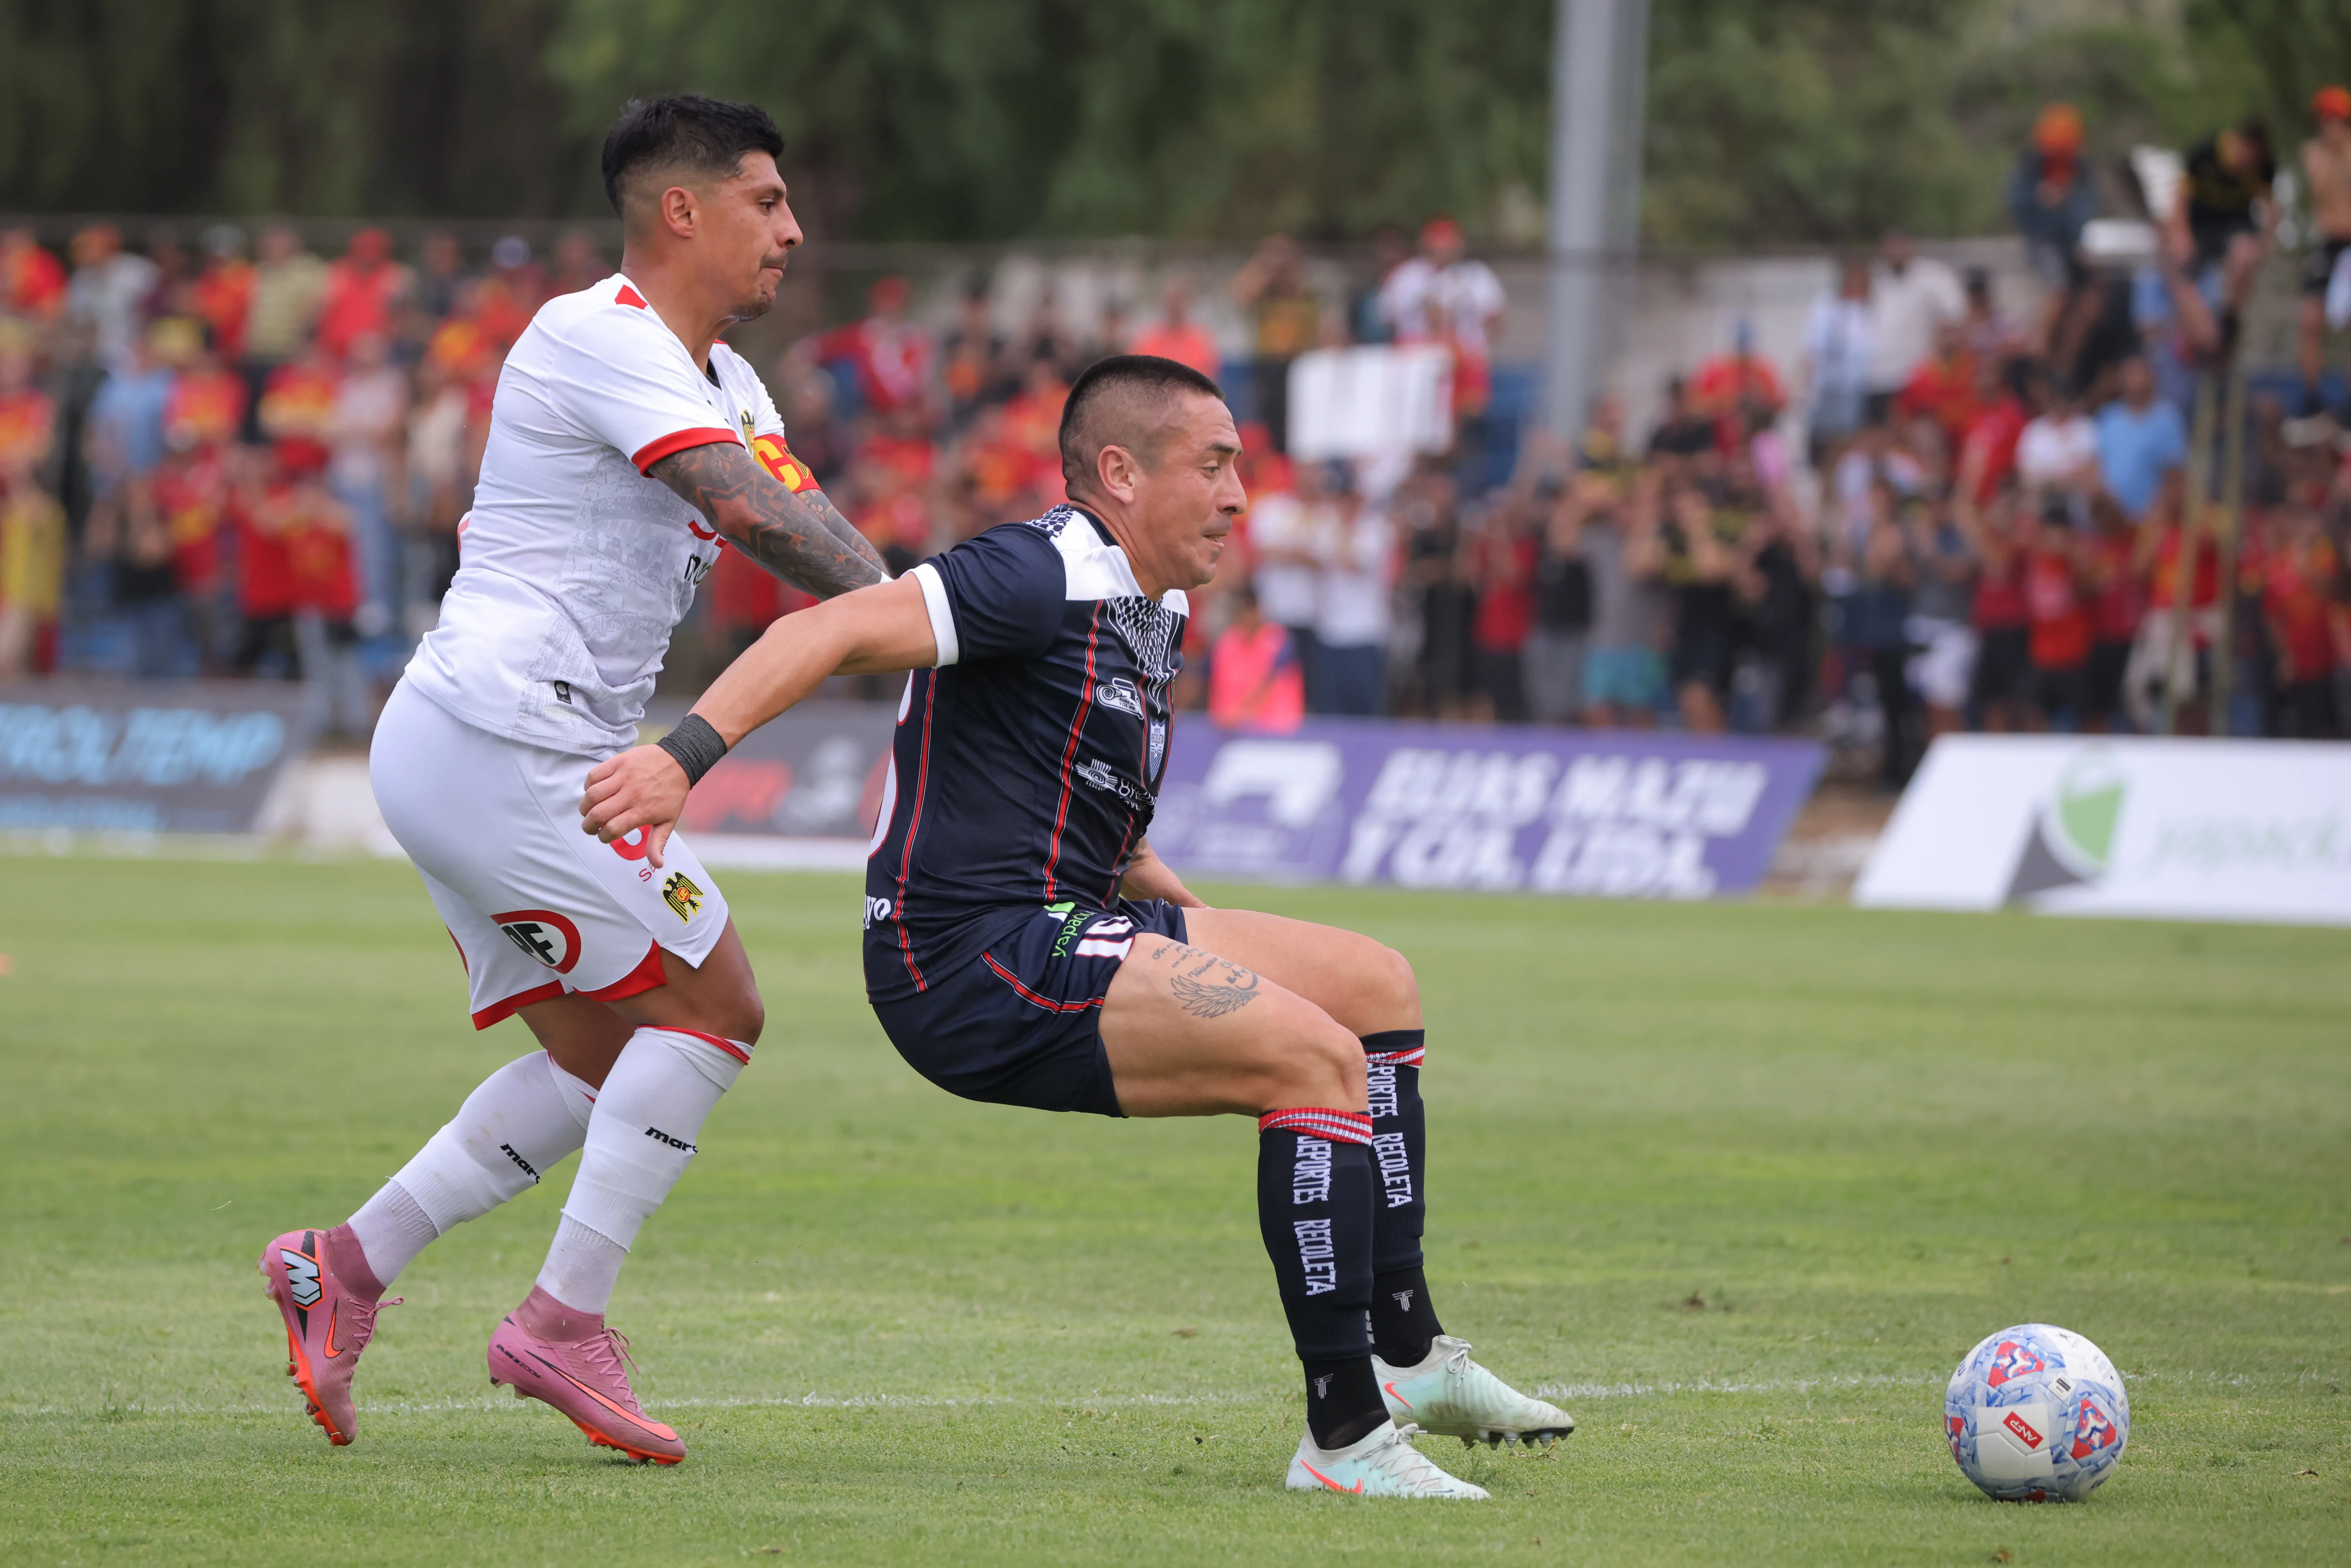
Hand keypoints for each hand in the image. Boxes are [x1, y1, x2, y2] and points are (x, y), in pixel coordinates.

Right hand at [579, 745, 689, 868]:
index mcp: (643, 811)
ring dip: (585, 807)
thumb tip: (656, 864)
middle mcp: (632, 794)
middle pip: (598, 814)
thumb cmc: (672, 793)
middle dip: (588, 826)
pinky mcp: (618, 762)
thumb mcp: (668, 820)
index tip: (604, 836)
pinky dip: (588, 786)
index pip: (613, 829)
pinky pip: (593, 775)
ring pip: (592, 795)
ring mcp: (624, 777)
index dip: (603, 837)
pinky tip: (594, 791)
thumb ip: (658, 843)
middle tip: (589, 827)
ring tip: (588, 811)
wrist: (679, 761)